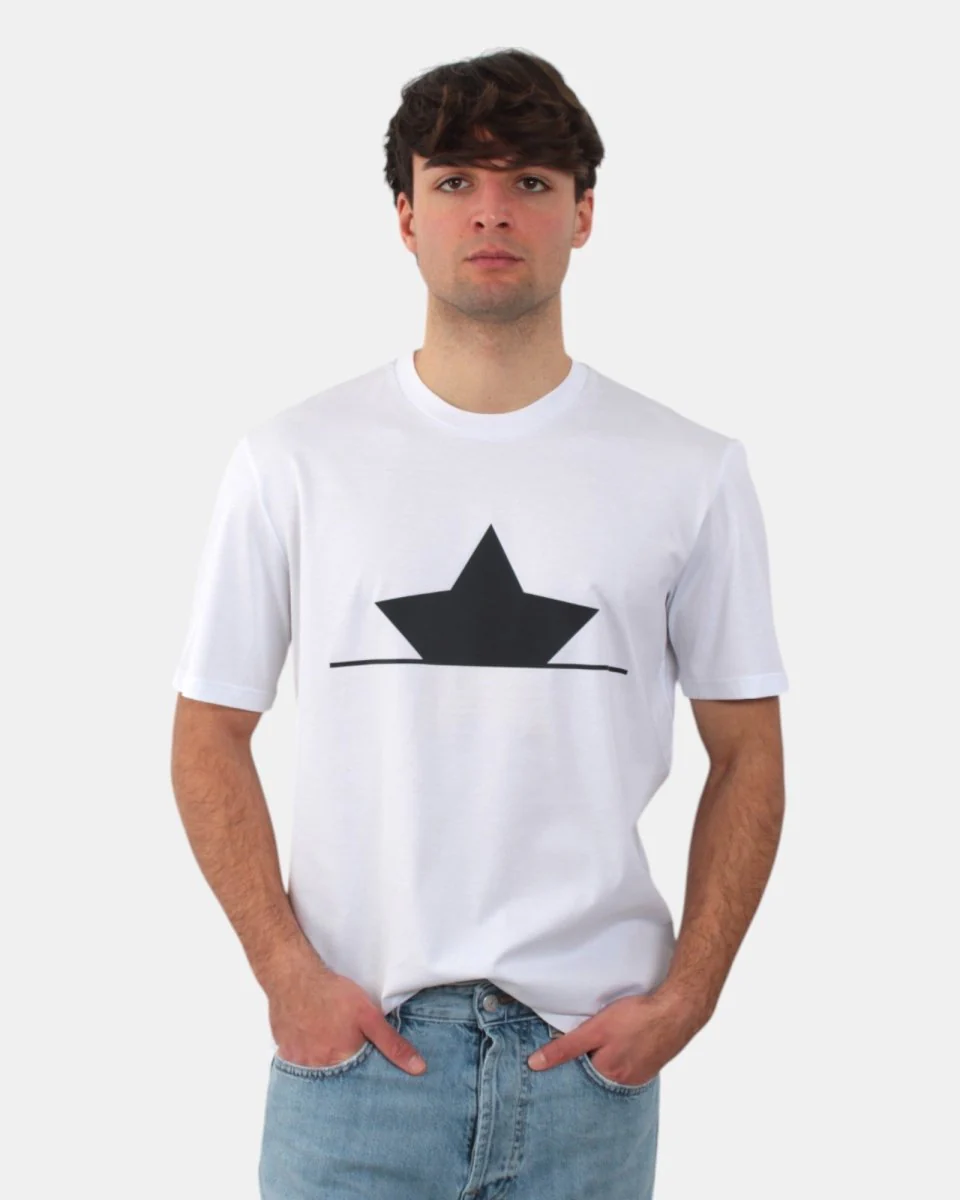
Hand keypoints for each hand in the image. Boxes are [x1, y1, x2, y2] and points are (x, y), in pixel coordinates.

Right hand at [267, 956, 426, 1075]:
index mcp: (341, 1062)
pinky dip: (307, 1058)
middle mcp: (317, 1068)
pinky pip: (298, 1066)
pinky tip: (312, 1043)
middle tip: (346, 1053)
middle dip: (345, 1074)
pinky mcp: (285, 1053)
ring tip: (330, 1046)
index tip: (370, 1075)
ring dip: (325, 1066)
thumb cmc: (333, 994)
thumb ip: (392, 1044)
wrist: (294, 977)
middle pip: (337, 1081)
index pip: (359, 1084)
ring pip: (317, 1074)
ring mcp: (298, 1063)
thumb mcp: (369, 1016)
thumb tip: (419, 1068)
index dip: (366, 1079)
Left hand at [526, 988, 708, 1086]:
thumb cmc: (637, 1018)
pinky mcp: (650, 1064)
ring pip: (612, 1069)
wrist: (678, 1010)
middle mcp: (624, 1082)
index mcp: (608, 1075)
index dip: (565, 1066)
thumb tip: (535, 1064)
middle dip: (585, 1063)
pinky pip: (628, 1064)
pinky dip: (622, 1055)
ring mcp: (639, 1074)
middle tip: (581, 1043)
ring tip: (602, 1040)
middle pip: (595, 1075)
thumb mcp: (595, 1030)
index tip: (553, 1059)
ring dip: (604, 1058)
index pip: (577, 1078)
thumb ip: (566, 1048)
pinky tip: (622, 1041)